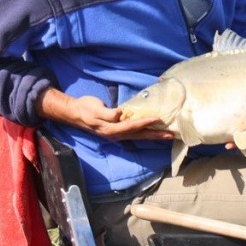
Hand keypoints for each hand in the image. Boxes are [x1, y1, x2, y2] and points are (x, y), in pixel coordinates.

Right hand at [38, 89, 173, 141]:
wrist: (74, 113)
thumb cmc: (84, 109)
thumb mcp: (95, 109)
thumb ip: (107, 114)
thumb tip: (119, 114)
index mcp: (112, 129)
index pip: (132, 126)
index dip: (145, 122)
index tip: (158, 119)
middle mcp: (116, 134)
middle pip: (140, 135)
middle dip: (156, 135)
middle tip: (171, 135)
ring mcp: (117, 133)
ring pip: (139, 135)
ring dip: (153, 135)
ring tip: (166, 135)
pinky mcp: (117, 129)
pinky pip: (134, 132)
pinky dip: (144, 131)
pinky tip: (151, 129)